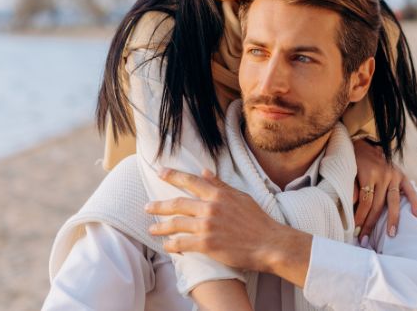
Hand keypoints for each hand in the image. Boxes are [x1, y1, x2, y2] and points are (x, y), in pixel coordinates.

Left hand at [145, 168, 305, 274]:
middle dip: (159, 205)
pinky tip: (166, 246)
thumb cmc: (257, 221)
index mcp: (218, 194)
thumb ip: (220, 185)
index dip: (173, 176)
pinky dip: (171, 245)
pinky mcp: (207, 244)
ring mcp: (207, 226)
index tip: (161, 172)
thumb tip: (205, 171)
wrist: (269, 243)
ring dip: (161, 227)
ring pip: (176, 224)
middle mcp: (210, 208)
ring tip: (151, 229)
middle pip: (178, 203)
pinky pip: (182, 243)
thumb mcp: (240, 197)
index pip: (191, 181)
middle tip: (147, 206)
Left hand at [352, 139, 416, 242]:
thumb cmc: (353, 161)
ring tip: (391, 235)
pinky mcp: (402, 175)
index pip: (365, 201)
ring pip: (393, 201)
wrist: (364, 143)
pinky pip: (410, 191)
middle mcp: (383, 174)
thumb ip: (351, 188)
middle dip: (370, 224)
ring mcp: (394, 175)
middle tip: (364, 241)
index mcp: (368, 173)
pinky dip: (415, 202)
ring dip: (392, 220)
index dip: (360, 217)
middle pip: (377, 205)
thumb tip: (349, 207)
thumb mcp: (348, 171)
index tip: (355, 231)